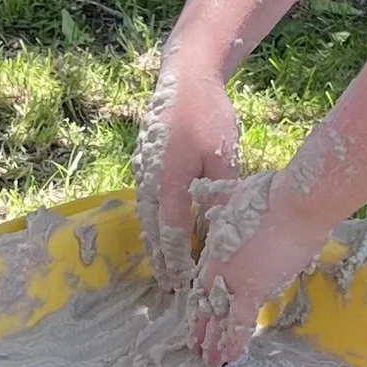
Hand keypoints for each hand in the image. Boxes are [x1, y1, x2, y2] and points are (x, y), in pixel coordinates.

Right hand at [133, 52, 239, 293]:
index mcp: (170, 182)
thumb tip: (218, 225)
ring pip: (147, 218)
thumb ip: (220, 193)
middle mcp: (150, 182)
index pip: (174, 233)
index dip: (179, 260)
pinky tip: (158, 233)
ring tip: (161, 269)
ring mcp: (142, 172)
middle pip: (154, 231)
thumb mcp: (223, 155)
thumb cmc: (209, 115)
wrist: (183, 78)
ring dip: (154, 245)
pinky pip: (146, 202)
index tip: (185, 283)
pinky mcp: (143, 163)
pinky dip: (152, 223)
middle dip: (162, 260)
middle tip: (170, 288)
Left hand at [184, 172, 333, 365]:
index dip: (199, 301)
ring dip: (213, 341)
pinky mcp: (254, 292)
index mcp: (214, 249)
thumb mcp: (233, 193)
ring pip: (219, 319)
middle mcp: (219, 270)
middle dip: (201, 328)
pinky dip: (233, 342)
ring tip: (207, 360)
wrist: (294, 206)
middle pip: (207, 305)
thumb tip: (199, 190)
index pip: (203, 283)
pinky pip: (239, 323)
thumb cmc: (269, 196)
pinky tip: (228, 358)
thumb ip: (214, 196)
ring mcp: (234, 283)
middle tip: (195, 347)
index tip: (197, 312)